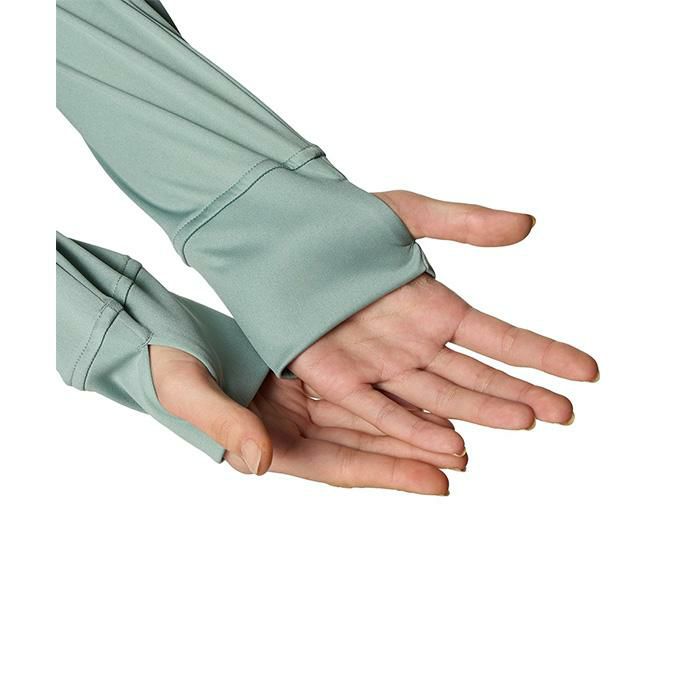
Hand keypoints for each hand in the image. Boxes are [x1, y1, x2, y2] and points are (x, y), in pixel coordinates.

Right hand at [150, 345, 463, 494]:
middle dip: (413, 449)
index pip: (342, 466)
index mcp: (269, 446)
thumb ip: (225, 427)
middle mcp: (293, 429)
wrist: (155, 339)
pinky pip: (352, 382)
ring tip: (459, 424)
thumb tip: (260, 463)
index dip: (390, 474)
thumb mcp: (191, 397)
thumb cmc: (163, 373)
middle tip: (465, 453)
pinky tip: (420, 384)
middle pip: (366, 443)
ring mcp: (298, 402)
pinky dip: (385, 386)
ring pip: (366, 413)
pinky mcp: (301, 374)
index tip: (438, 482)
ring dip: (409, 419)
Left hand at [289, 190, 598, 453]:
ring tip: (525, 421)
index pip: (499, 338)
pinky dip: (413, 426)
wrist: (276, 231)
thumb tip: (529, 225)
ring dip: (480, 411)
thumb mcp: (406, 214)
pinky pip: (380, 407)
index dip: (542, 354)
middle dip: (522, 393)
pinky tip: (449, 442)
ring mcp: (378, 363)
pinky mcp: (337, 377)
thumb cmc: (338, 220)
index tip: (587, 371)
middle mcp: (413, 342)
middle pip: (476, 375)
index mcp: (433, 308)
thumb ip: (464, 223)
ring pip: (437, 396)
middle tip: (567, 413)